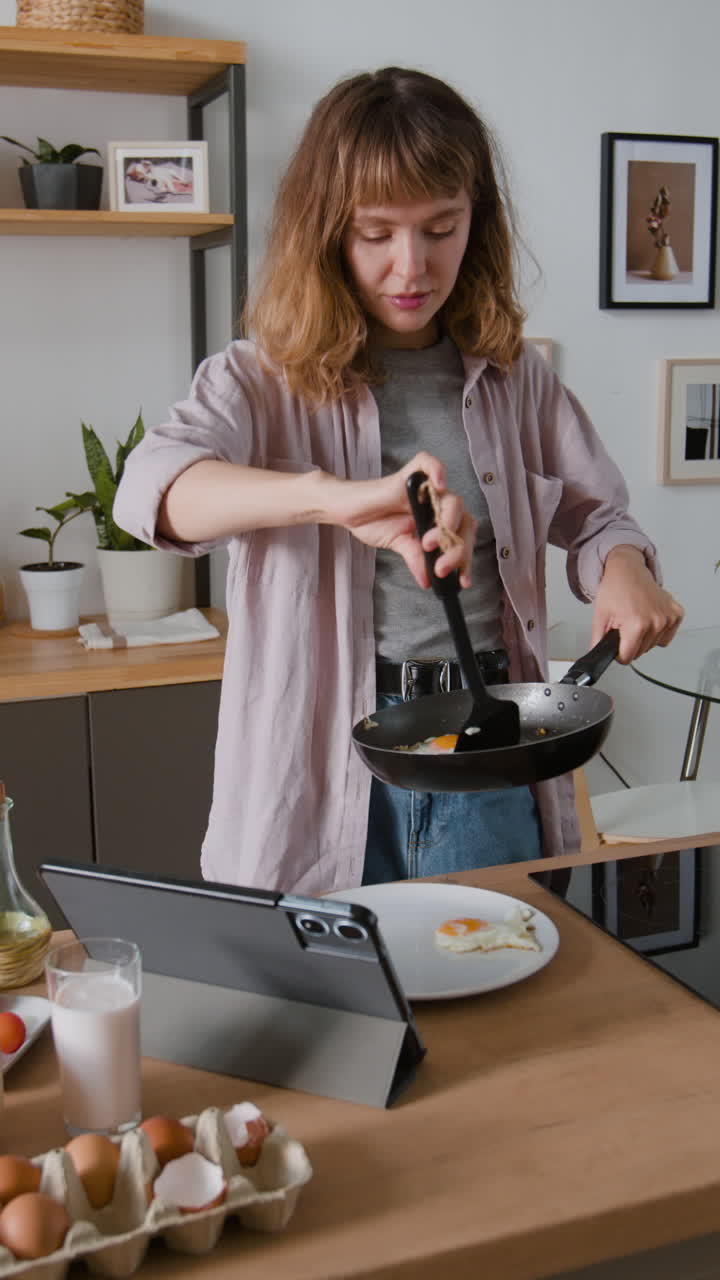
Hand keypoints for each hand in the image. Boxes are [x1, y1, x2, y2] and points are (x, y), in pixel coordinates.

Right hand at [323, 451, 475, 587]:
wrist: (350, 511)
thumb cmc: (376, 523)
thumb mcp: (400, 545)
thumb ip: (416, 560)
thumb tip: (428, 581)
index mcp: (439, 521)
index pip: (462, 537)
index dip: (465, 559)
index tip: (461, 582)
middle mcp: (438, 504)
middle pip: (464, 521)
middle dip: (457, 548)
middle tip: (441, 568)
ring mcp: (426, 488)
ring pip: (453, 500)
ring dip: (447, 523)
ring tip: (429, 543)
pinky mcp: (410, 474)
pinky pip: (429, 463)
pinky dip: (438, 471)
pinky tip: (440, 485)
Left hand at [591, 546, 683, 662]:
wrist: (628, 570)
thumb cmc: (615, 589)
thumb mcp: (600, 616)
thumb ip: (598, 641)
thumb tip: (598, 657)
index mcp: (637, 624)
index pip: (627, 658)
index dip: (618, 653)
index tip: (616, 642)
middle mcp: (656, 622)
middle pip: (640, 653)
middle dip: (630, 643)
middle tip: (625, 625)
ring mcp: (669, 618)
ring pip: (653, 646)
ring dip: (644, 638)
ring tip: (636, 619)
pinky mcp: (677, 614)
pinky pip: (666, 637)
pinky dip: (657, 632)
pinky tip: (649, 618)